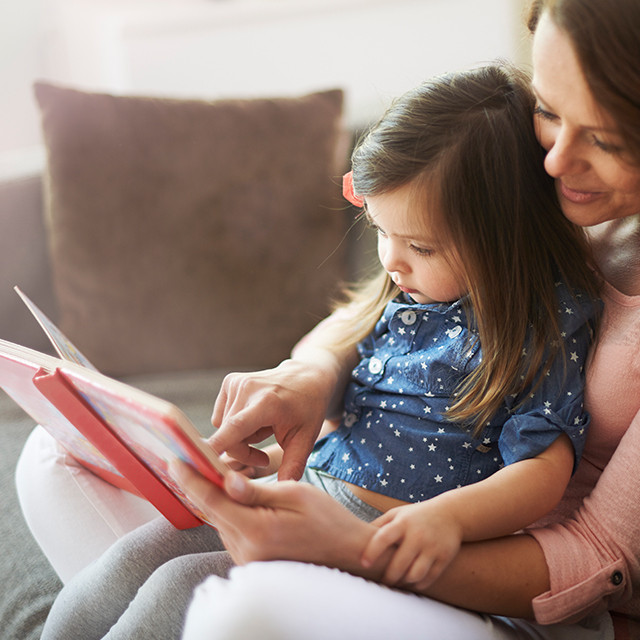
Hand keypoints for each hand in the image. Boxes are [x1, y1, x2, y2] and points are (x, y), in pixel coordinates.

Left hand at [171, 462, 373, 569]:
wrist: (347, 552)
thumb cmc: (328, 519)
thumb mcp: (295, 494)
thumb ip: (256, 490)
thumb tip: (225, 480)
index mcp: (257, 530)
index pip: (213, 500)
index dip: (191, 478)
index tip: (175, 460)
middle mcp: (246, 550)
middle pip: (212, 511)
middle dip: (200, 484)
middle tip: (190, 459)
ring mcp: (248, 559)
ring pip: (220, 521)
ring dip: (215, 498)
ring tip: (211, 473)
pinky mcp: (252, 561)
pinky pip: (232, 531)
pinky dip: (228, 512)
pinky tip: (232, 496)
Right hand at [209, 358, 337, 480]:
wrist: (307, 377)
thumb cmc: (308, 408)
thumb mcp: (305, 439)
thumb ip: (292, 466)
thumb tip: (283, 490)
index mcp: (267, 403)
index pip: (234, 428)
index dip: (215, 447)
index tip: (198, 462)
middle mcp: (248, 389)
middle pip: (228, 437)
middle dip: (243, 453)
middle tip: (263, 454)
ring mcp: (236, 383)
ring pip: (223, 429)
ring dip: (239, 439)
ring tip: (263, 431)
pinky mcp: (230, 382)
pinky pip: (221, 417)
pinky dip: (234, 425)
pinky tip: (253, 419)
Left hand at [361, 499, 463, 589]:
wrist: (451, 513)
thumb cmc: (416, 515)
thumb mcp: (398, 514)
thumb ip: (379, 525)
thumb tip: (356, 537)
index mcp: (403, 523)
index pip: (383, 537)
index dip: (372, 551)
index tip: (363, 563)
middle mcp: (417, 535)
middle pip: (399, 563)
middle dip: (388, 577)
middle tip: (382, 582)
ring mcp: (432, 547)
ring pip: (415, 574)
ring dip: (403, 582)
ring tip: (397, 582)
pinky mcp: (444, 557)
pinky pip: (429, 578)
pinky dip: (418, 584)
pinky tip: (411, 582)